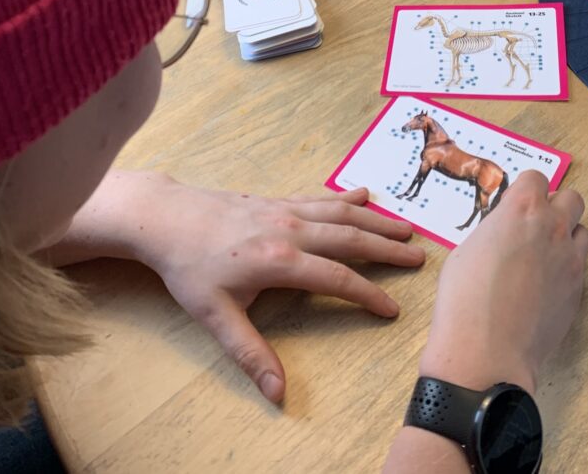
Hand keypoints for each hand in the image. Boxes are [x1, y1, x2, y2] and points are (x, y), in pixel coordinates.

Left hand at [134, 181, 423, 402]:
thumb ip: (249, 352)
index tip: (393, 309)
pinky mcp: (276, 201)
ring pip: (340, 213)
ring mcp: (285, 211)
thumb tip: (277, 392)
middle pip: (350, 238)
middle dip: (386, 248)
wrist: (167, 219)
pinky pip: (319, 198)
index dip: (368, 294)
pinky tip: (363, 195)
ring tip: (405, 226)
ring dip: (375, 220)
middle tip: (419, 255)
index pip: (337, 278)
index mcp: (281, 260)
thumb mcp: (215, 314)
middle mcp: (291, 230)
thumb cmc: (189, 267)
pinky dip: (345, 198)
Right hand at [419, 170, 587, 394]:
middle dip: (554, 205)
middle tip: (533, 224)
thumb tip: (505, 233)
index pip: (536, 177)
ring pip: (581, 230)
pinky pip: (580, 264)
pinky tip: (543, 285)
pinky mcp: (579, 289)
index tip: (513, 204)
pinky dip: (566, 266)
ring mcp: (571, 259)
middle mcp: (552, 227)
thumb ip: (495, 231)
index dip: (524, 189)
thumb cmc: (465, 297)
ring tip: (541, 255)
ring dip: (565, 234)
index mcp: (521, 210)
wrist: (487, 349)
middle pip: (571, 198)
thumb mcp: (467, 248)